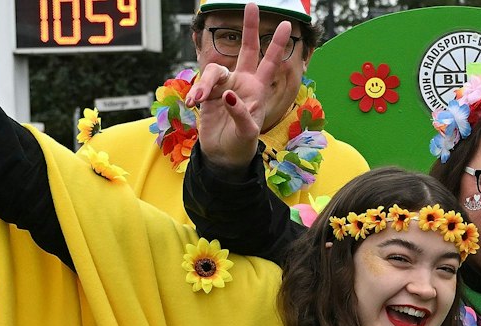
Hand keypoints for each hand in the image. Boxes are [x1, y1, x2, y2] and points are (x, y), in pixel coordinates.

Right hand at [185, 5, 295, 170]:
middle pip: (246, 49)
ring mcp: (223, 86)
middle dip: (248, 28)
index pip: (269, 62)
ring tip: (199, 101)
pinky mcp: (207, 93)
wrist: (223, 155)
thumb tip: (229, 95)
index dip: (277, 44)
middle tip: (252, 5)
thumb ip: (241, 113)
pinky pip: (200, 86)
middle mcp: (241, 82)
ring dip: (206, 84)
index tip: (286, 25)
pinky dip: (196, 94)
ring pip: (214, 71)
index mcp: (257, 89)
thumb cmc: (242, 143)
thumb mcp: (247, 132)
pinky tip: (194, 104)